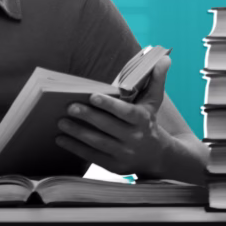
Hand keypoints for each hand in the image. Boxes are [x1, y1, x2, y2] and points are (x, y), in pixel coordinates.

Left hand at [54, 55, 172, 176]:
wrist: (158, 156)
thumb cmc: (148, 121)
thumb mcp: (154, 101)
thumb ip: (157, 79)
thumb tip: (165, 59)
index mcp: (142, 120)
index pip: (125, 112)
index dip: (109, 105)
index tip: (92, 96)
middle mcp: (135, 138)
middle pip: (108, 127)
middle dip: (88, 116)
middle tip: (69, 107)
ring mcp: (125, 154)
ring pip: (98, 143)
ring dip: (78, 132)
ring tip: (61, 121)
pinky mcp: (115, 166)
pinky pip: (93, 157)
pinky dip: (76, 148)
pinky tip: (61, 139)